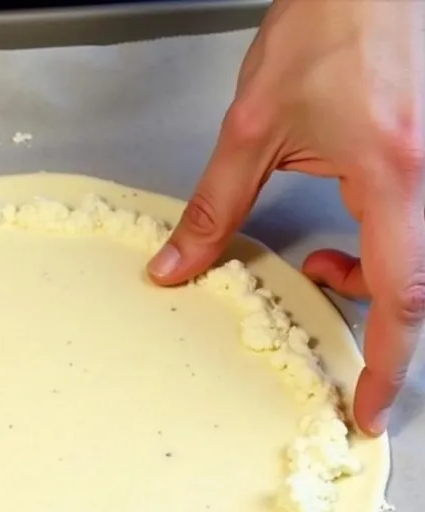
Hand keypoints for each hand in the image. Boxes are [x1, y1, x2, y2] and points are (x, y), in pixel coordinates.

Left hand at [148, 0, 424, 435]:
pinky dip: (377, 251)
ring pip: (416, 262)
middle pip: (416, 288)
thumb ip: (213, 207)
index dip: (389, 364)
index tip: (370, 409)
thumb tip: (174, 266)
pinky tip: (341, 236)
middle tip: (345, 362)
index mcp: (394, 175)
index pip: (401, 293)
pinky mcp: (423, 161)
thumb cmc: (328, 26)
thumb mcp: (252, 129)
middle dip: (379, 331)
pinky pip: (413, 231)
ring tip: (319, 270)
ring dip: (368, 282)